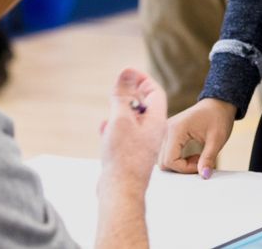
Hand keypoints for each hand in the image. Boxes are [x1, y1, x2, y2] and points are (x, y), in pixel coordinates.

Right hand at [99, 69, 167, 192]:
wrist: (120, 190)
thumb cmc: (122, 156)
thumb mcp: (121, 119)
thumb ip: (122, 96)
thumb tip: (126, 73)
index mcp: (157, 121)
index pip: (154, 92)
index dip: (141, 79)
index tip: (127, 72)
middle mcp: (153, 132)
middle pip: (146, 105)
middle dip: (131, 93)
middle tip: (119, 85)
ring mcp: (143, 145)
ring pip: (134, 121)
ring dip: (122, 111)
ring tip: (111, 106)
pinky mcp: (132, 155)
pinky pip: (126, 135)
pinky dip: (116, 128)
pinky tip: (104, 128)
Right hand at [159, 98, 235, 177]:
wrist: (219, 103)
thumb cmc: (219, 117)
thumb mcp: (217, 139)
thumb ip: (208, 158)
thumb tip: (204, 175)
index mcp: (176, 129)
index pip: (170, 160)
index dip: (185, 168)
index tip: (201, 164)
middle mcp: (166, 130)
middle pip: (163, 162)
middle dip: (181, 168)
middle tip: (200, 162)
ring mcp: (165, 131)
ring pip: (163, 159)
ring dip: (179, 164)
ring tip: (197, 158)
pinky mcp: (168, 134)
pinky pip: (167, 153)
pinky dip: (178, 159)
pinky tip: (192, 155)